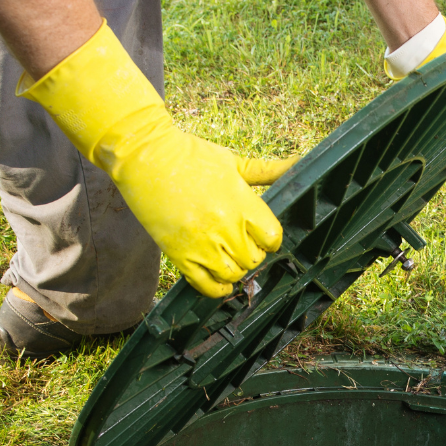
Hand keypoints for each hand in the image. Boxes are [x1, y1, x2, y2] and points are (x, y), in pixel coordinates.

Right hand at [21, 22, 293, 297]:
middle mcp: (225, 225)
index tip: (262, 235)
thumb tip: (300, 165)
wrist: (146, 157)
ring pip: (233, 275)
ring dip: (235, 270)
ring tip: (228, 258)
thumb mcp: (233, 161)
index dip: (270, 239)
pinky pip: (206, 286)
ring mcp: (201, 243)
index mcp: (241, 201)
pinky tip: (220, 281)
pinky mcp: (179, 254)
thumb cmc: (191, 156)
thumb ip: (268, 170)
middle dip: (252, 253)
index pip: (272, 237)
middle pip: (253, 259)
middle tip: (242, 244)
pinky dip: (217, 289)